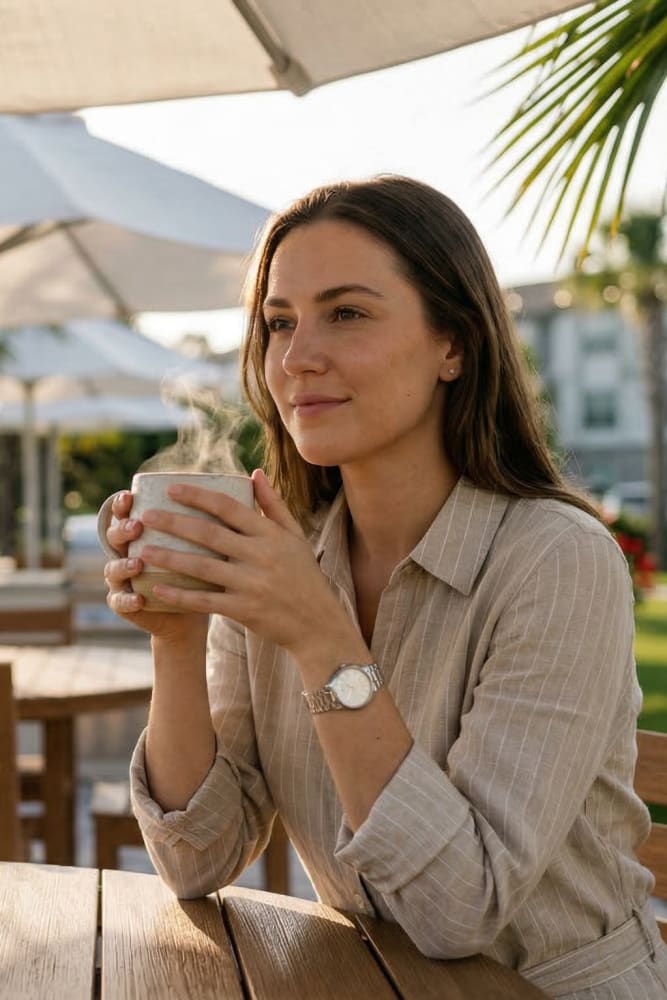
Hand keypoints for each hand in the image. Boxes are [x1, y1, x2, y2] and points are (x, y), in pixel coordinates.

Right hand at [103, 489, 208, 642]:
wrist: (191, 613)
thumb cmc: (204, 569)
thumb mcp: (211, 541)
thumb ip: (222, 512)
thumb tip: (255, 474)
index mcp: (142, 531)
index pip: (126, 512)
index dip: (122, 504)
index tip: (130, 495)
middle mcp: (128, 551)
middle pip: (115, 536)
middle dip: (122, 529)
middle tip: (137, 525)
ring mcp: (124, 580)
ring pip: (114, 569)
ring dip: (123, 564)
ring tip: (138, 562)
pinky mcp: (126, 605)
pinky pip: (121, 603)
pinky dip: (128, 600)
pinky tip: (139, 598)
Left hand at [136, 469, 355, 656]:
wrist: (317, 623)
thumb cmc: (304, 576)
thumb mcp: (294, 537)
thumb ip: (273, 505)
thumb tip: (254, 473)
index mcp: (270, 535)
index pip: (228, 507)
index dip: (198, 496)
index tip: (172, 488)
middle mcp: (260, 556)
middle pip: (209, 534)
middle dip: (173, 523)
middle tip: (146, 515)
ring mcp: (251, 584)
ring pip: (202, 567)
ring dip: (169, 558)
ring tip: (142, 550)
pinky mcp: (244, 610)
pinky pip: (205, 601)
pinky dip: (180, 595)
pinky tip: (157, 589)